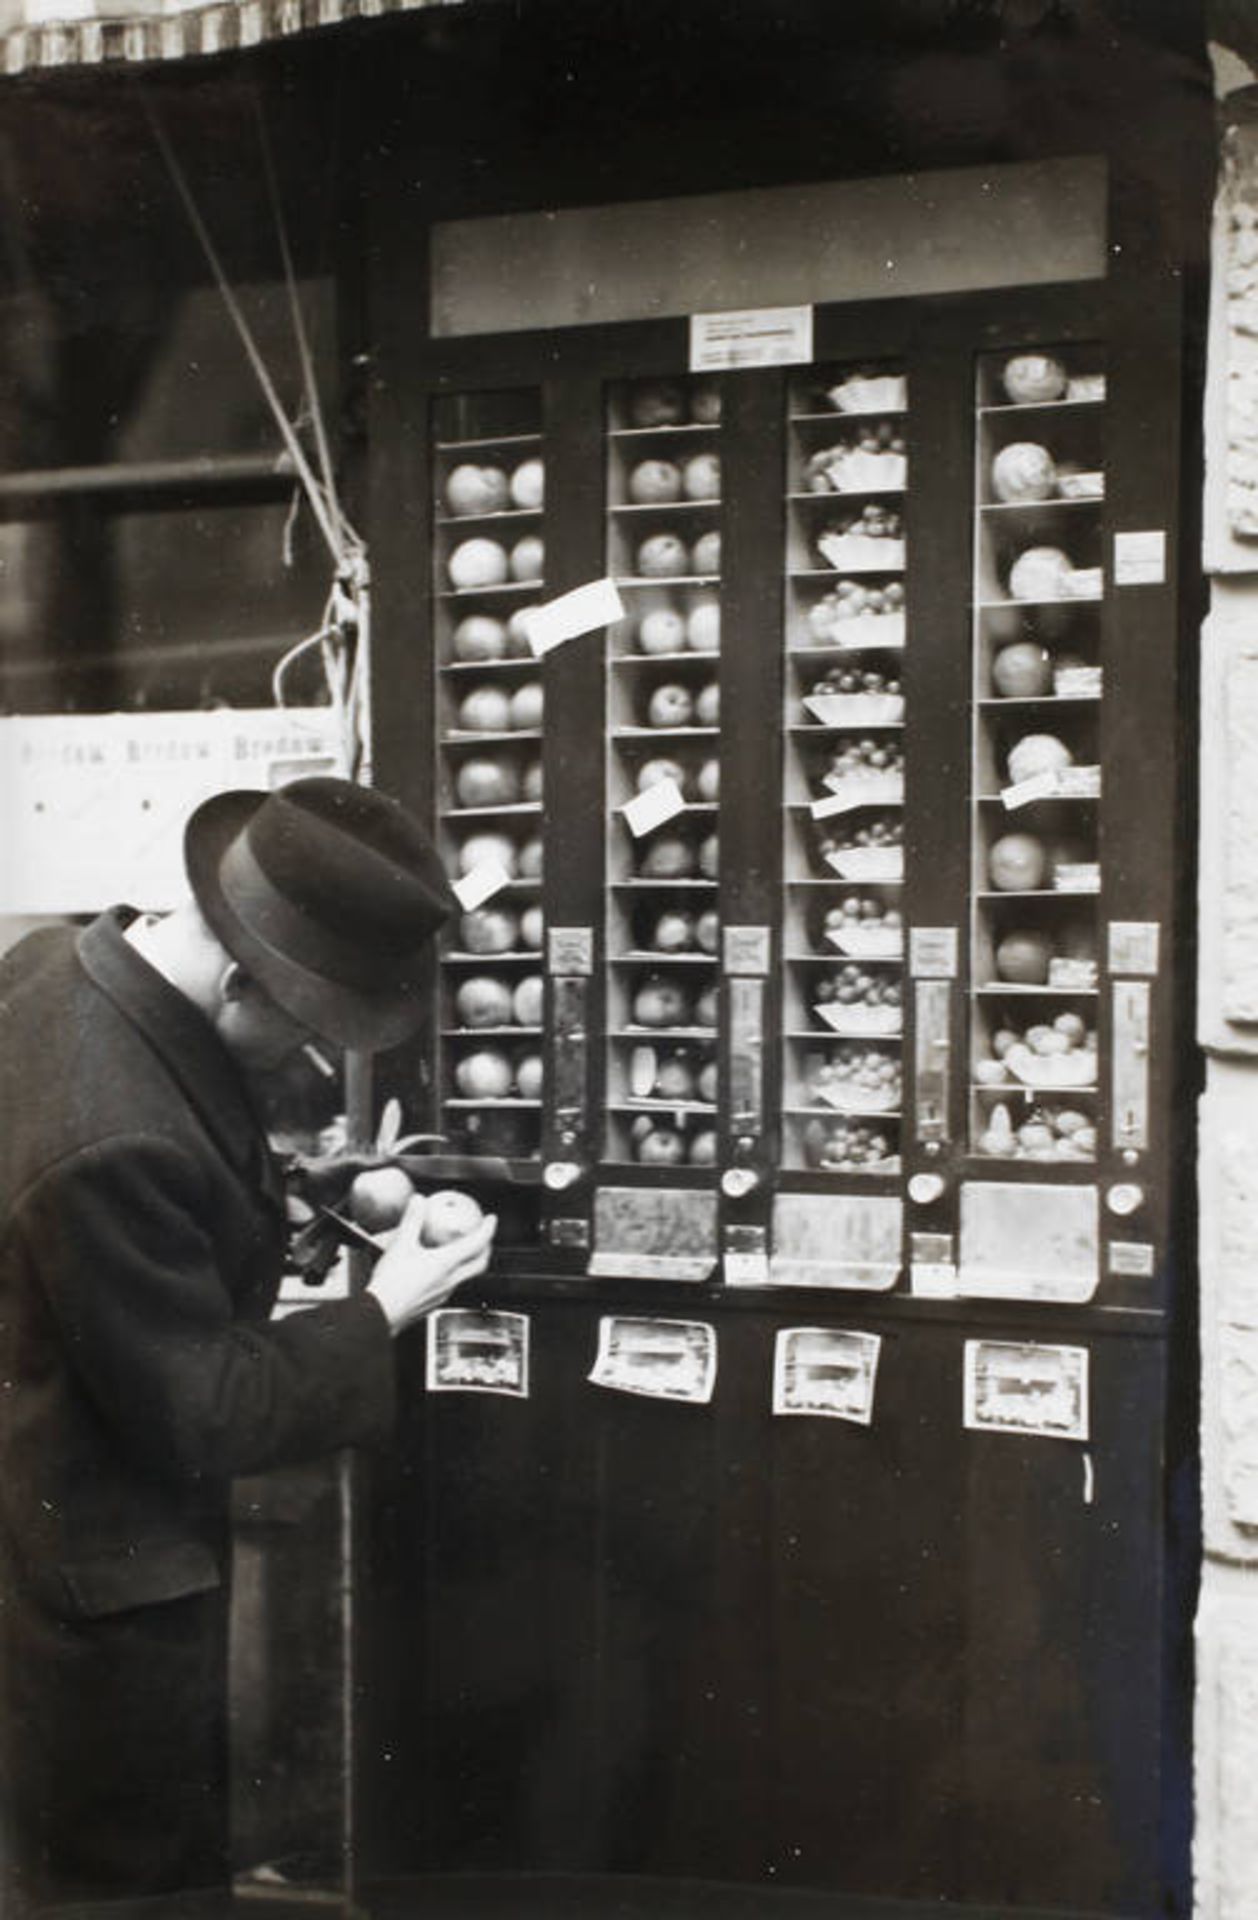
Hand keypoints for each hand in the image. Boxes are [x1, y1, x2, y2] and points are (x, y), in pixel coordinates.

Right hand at [366, 1195, 496, 1335]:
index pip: (477, 1244)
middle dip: (486, 1249)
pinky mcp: (434, 1303)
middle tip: (484, 1237)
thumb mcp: (401, 1244)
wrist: (380, 1313)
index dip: (488, 1229)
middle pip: (480, 1264)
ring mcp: (444, 1294)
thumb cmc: (391, 1283)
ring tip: (465, 1253)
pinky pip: (452, 1286)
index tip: (491, 1220)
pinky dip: (455, 1274)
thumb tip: (419, 1201)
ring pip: (468, 1277)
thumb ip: (412, 1220)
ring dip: (472, 1263)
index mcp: (447, 1263)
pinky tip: (441, 1272)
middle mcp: (450, 1280)